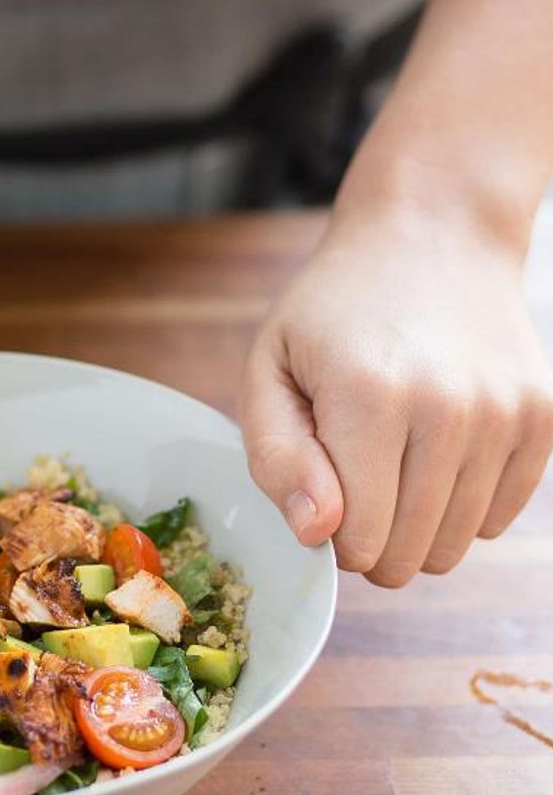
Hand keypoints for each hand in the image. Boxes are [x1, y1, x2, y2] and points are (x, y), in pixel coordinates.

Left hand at [241, 205, 552, 585]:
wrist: (430, 241)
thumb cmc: (332, 316)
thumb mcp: (268, 372)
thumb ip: (276, 458)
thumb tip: (317, 533)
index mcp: (369, 398)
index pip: (357, 540)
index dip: (329, 533)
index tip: (320, 493)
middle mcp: (450, 409)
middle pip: (409, 553)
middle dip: (370, 541)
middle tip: (352, 484)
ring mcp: (507, 414)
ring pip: (455, 546)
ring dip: (416, 528)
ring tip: (391, 466)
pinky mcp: (543, 419)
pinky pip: (497, 520)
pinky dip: (460, 507)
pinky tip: (433, 456)